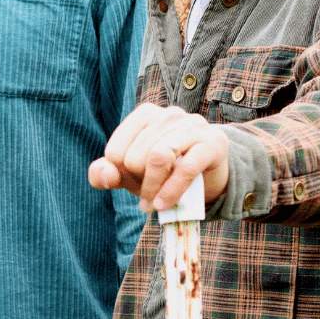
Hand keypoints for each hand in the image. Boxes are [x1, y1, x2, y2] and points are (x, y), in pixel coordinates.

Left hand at [88, 104, 228, 213]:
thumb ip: (107, 173)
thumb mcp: (130, 174)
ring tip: (153, 204)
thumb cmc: (163, 171)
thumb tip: (105, 174)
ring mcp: (193, 125)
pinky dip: (172, 191)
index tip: (131, 183)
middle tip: (146, 195)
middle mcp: (169, 114)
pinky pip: (187, 168)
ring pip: (160, 157)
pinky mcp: (213, 142)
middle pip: (137, 156)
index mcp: (144, 114)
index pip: (116, 151)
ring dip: (153, 189)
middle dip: (139, 183)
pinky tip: (164, 205)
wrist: (209, 177)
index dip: (120, 174)